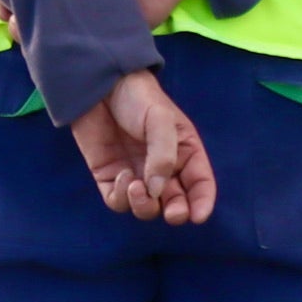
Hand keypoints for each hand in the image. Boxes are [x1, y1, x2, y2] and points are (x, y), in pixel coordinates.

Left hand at [74, 68, 217, 224]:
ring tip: (136, 186)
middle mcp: (163, 168)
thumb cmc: (137, 97)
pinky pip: (118, 201)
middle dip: (175, 212)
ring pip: (146, 207)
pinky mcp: (109, 176)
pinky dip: (121, 198)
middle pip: (174, 203)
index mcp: (185, 153)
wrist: (99, 85)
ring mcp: (136, 174)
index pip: (200, 185)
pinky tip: (121, 177)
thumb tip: (157, 189)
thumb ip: (163, 155)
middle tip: (171, 213)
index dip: (202, 203)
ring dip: (145, 205)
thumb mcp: (160, 119)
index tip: (197, 216)